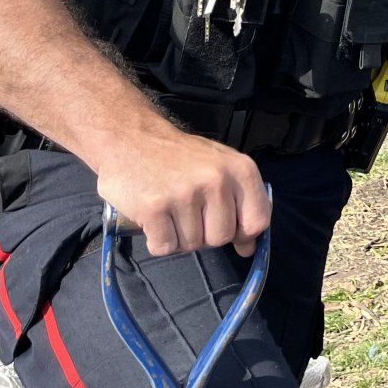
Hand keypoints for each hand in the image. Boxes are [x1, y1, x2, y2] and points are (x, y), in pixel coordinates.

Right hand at [95, 129, 269, 257]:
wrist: (130, 139)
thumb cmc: (178, 157)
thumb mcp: (219, 168)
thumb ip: (240, 204)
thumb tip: (249, 248)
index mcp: (241, 169)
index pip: (258, 221)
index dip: (243, 233)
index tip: (226, 226)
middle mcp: (216, 180)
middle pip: (222, 238)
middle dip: (204, 233)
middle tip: (188, 210)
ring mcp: (185, 194)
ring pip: (192, 245)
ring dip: (178, 235)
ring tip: (169, 208)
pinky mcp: (154, 208)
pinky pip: (164, 247)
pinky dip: (157, 240)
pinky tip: (153, 217)